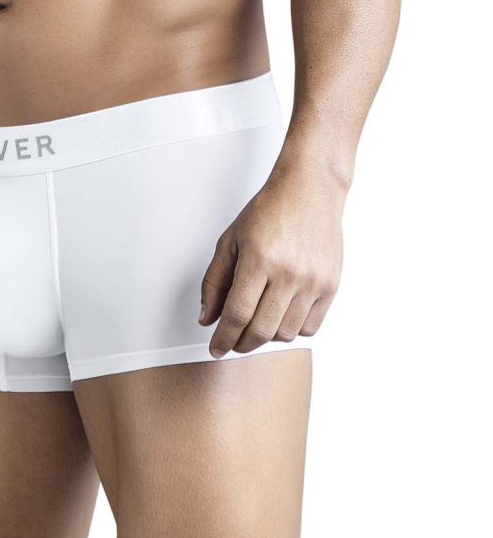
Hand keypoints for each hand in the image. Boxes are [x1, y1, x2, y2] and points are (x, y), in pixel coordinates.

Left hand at [198, 160, 344, 356]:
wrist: (309, 190)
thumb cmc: (269, 210)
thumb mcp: (231, 240)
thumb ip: (215, 281)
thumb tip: (207, 318)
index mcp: (259, 259)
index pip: (237, 314)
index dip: (223, 337)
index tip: (216, 347)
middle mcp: (289, 272)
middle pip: (260, 330)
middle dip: (241, 343)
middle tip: (232, 341)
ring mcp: (313, 281)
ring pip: (286, 333)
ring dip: (266, 336)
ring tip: (256, 324)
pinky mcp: (331, 285)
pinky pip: (310, 327)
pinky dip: (292, 330)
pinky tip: (280, 317)